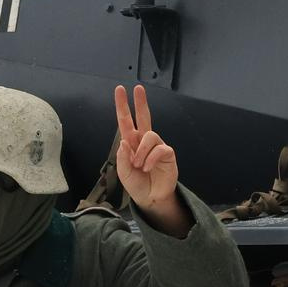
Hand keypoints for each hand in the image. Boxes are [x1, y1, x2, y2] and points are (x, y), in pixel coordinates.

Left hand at [114, 84, 186, 229]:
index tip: (120, 90)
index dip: (122, 106)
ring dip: (141, 152)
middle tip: (138, 88)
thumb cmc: (136, 184)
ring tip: (140, 166)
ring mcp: (157, 146)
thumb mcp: (123, 172)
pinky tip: (148, 168)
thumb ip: (122, 157)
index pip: (125, 121)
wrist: (150, 198)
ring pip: (150, 135)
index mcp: (131, 143)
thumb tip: (124, 141)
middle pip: (143, 117)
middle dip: (140, 102)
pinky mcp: (167, 153)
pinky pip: (159, 149)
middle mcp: (144, 141)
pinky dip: (151, 159)